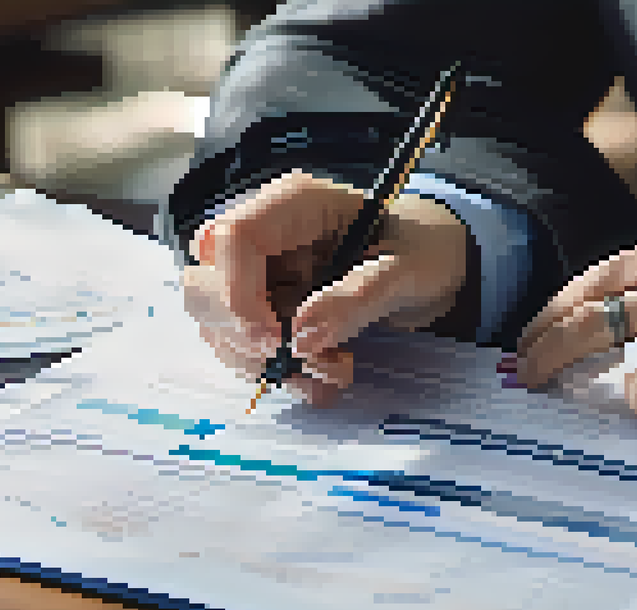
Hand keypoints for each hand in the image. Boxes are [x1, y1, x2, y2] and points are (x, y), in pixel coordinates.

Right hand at [184, 169, 468, 405]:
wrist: (432, 265)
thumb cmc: (423, 251)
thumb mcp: (406, 271)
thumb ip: (356, 298)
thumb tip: (301, 336)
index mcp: (293, 204)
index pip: (232, 239)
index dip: (237, 295)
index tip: (275, 340)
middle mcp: (263, 233)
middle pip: (203, 282)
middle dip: (243, 334)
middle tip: (302, 359)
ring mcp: (256, 271)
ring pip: (214, 323)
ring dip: (261, 362)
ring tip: (330, 372)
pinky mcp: (260, 305)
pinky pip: (238, 345)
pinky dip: (272, 371)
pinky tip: (318, 377)